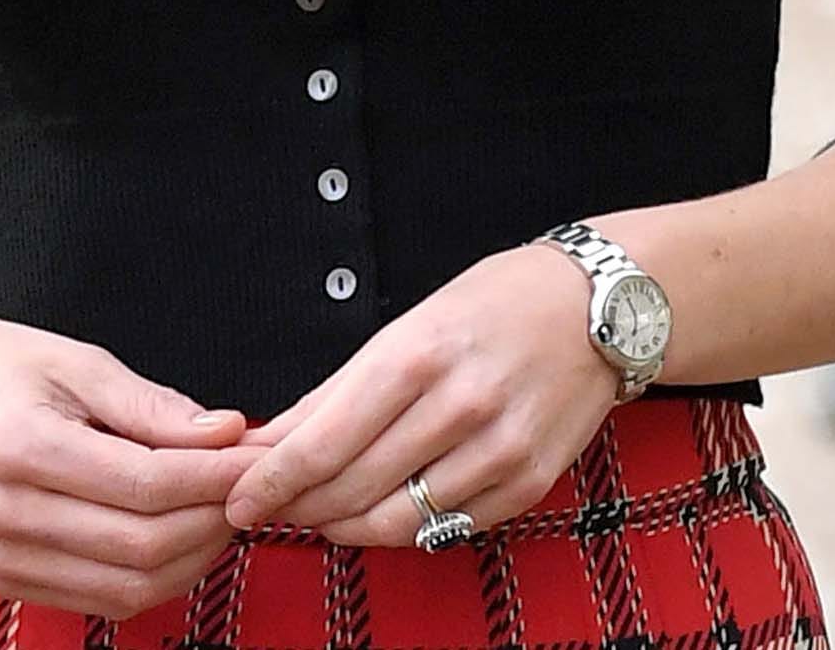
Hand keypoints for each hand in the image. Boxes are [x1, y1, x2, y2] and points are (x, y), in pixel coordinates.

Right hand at [0, 313, 257, 619]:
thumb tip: (224, 434)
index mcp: (22, 447)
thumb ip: (151, 405)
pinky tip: (176, 537)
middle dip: (214, 517)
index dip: (215, 476)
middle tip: (248, 483)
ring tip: (216, 509)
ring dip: (194, 554)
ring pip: (134, 584)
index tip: (254, 455)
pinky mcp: (10, 579)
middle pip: (146, 543)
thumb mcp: (71, 360)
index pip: (147, 483)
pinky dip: (156, 576)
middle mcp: (9, 513)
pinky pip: (106, 599)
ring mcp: (5, 556)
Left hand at [220, 243, 619, 547]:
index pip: (322, 444)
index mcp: (414, 357)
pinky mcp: (530, 483)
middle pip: (352, 488)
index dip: (271, 482)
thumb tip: (277, 439)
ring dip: (345, 526)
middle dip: (299, 507)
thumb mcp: (405, 327)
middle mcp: (458, 407)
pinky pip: (449, 527)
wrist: (595, 307)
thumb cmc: (492, 304)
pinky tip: (381, 513)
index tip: (240, 500)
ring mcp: (499, 451)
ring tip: (320, 515)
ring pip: (398, 521)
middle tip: (272, 509)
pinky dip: (404, 529)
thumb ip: (340, 390)